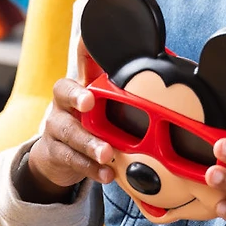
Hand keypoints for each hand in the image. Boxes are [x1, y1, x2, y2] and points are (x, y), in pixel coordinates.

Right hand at [17, 37, 114, 203]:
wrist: (58, 154)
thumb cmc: (91, 119)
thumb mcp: (104, 101)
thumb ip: (126, 88)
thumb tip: (168, 67)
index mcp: (80, 85)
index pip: (81, 62)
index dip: (86, 51)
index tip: (90, 57)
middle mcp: (64, 103)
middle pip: (64, 93)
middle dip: (76, 97)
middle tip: (89, 102)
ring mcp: (57, 128)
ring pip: (68, 133)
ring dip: (89, 143)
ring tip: (107, 153)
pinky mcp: (56, 153)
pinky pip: (72, 160)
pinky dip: (91, 169)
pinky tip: (106, 174)